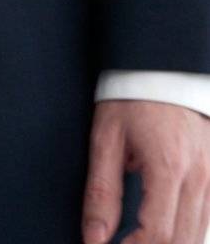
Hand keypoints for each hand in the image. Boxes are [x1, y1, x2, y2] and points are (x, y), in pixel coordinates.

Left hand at [82, 100, 209, 243]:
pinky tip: (161, 232)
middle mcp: (199, 175)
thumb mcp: (106, 138)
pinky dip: (184, 234)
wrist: (162, 67)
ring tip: (137, 240)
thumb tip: (94, 238)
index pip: (157, 233)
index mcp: (169, 165)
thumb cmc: (131, 97)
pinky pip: (205, 220)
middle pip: (181, 241)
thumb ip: (101, 191)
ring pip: (196, 236)